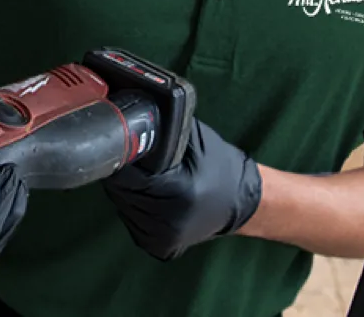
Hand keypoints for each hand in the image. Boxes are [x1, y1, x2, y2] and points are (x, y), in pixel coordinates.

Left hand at [102, 118, 261, 260]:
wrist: (241, 203)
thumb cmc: (218, 164)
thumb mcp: (192, 138)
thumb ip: (161, 129)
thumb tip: (130, 115)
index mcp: (180, 192)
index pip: (129, 174)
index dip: (123, 156)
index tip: (123, 144)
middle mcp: (168, 222)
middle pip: (122, 190)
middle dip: (123, 172)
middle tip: (136, 158)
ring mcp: (162, 239)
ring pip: (123, 205)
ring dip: (128, 189)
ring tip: (146, 176)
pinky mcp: (158, 247)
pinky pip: (132, 219)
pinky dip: (135, 204)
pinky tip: (151, 194)